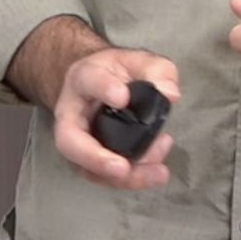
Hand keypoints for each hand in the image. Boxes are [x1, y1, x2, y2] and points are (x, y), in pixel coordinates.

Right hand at [52, 46, 179, 190]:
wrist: (104, 83)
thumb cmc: (119, 72)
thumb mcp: (140, 60)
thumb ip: (157, 71)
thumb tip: (170, 94)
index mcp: (83, 79)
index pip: (88, 81)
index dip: (103, 89)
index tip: (123, 97)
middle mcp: (72, 114)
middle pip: (70, 141)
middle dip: (96, 159)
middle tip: (122, 168)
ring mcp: (79, 142)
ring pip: (89, 169)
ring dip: (123, 177)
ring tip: (157, 171)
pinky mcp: (91, 162)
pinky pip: (106, 177)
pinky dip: (132, 179)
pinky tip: (156, 171)